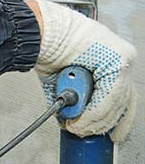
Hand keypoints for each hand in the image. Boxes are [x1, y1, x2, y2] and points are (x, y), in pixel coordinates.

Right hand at [32, 0, 136, 141]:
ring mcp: (121, 58)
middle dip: (103, 122)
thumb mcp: (61, 77)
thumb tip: (71, 117)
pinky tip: (80, 119)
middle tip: (85, 132)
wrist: (40, 30)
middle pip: (122, 101)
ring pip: (116, 101)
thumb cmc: (46, 44)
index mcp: (108, 59)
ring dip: (94, 119)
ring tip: (77, 126)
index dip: (112, 118)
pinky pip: (109, 97)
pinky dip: (94, 112)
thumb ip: (71, 96)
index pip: (120, 95)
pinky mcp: (117, 61)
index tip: (110, 134)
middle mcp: (119, 58)